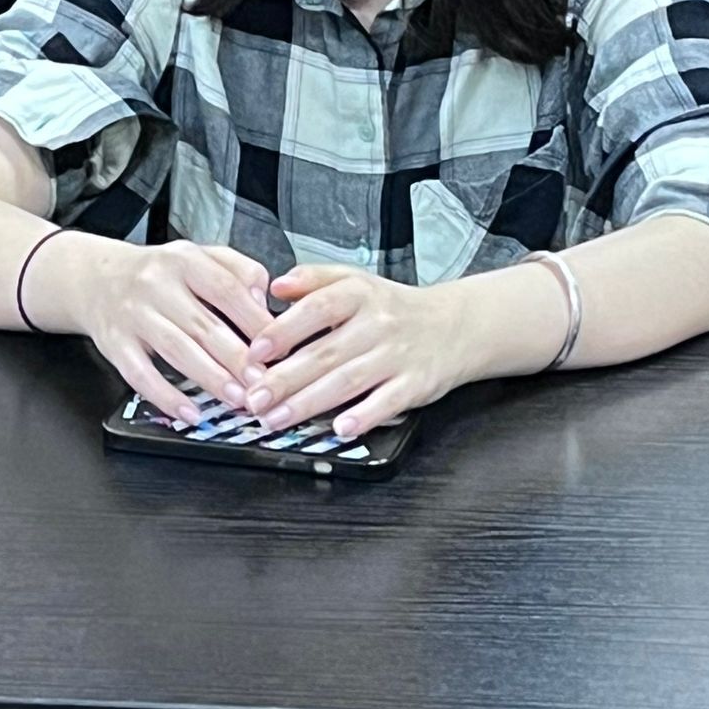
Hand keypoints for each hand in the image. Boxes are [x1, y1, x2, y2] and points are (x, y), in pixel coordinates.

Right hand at [55, 234, 273, 424]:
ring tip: (237, 398)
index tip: (277, 346)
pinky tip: (189, 412)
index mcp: (184, 260)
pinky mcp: (114, 344)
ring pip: (177, 349)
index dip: (254, 320)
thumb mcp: (197, 255)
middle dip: (237, 358)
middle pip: (203, 324)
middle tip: (263, 382)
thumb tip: (262, 301)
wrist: (96, 277)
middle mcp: (156, 284)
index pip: (227, 288)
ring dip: (210, 377)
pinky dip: (165, 396)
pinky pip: (140, 374)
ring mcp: (133, 315)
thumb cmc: (156, 273)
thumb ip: (236, 270)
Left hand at [242, 263, 477, 438]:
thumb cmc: (393, 308)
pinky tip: (339, 428)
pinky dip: (364, 416)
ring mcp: (397, 355)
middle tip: (255, 399)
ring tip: (277, 418)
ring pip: (348, 380)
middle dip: (285, 379)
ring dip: (309, 403)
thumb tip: (277, 286)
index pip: (317, 308)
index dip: (284, 330)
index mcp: (359, 294)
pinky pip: (387, 402)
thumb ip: (313, 279)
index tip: (255, 351)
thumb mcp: (355, 280)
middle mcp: (378, 323)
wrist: (453, 325)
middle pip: (326, 352)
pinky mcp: (415, 384)